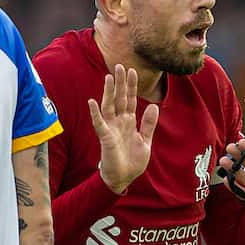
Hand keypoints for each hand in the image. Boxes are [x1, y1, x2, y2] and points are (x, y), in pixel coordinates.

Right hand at [89, 64, 159, 193]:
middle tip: (120, 65)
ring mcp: (111, 129)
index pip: (129, 100)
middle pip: (119, 99)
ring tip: (109, 77)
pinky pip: (99, 124)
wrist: (124, 178)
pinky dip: (95, 114)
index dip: (131, 86)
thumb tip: (152, 105)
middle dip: (120, 83)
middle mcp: (118, 122)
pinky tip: (92, 102)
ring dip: (109, 92)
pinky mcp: (105, 138)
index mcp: (129, 122)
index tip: (132, 71)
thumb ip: (148, 124)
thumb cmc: (132, 161)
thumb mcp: (145, 141)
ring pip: (109, 106)